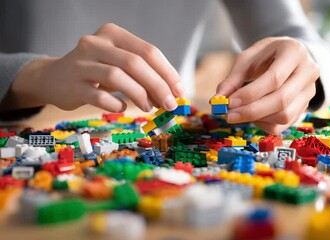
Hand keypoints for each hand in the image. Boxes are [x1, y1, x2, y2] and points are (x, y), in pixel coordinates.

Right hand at [7, 23, 182, 111]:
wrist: (54, 78)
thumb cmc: (95, 72)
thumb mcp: (119, 66)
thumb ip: (143, 76)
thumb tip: (171, 95)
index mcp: (113, 34)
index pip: (148, 51)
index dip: (167, 73)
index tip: (179, 92)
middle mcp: (96, 43)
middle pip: (135, 63)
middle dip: (158, 85)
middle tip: (169, 105)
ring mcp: (81, 63)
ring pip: (117, 76)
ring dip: (139, 95)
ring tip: (148, 107)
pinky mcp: (72, 84)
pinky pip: (98, 95)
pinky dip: (116, 103)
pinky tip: (122, 107)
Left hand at [215, 37, 319, 133]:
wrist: (289, 57)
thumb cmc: (266, 56)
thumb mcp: (247, 59)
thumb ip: (232, 79)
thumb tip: (217, 101)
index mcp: (294, 52)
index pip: (274, 78)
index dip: (250, 94)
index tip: (228, 103)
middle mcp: (308, 72)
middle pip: (281, 100)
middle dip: (252, 111)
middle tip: (228, 116)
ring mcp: (310, 92)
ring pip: (284, 115)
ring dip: (257, 119)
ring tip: (238, 113)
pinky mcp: (305, 108)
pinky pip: (283, 125)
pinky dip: (263, 124)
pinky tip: (251, 116)